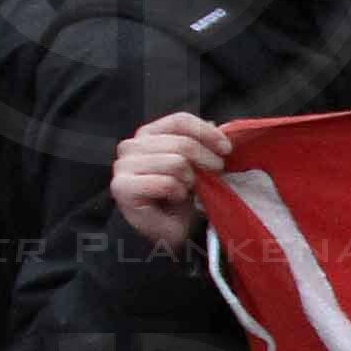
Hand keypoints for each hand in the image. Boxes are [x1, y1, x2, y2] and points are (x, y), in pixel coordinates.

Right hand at [111, 112, 233, 251]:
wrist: (168, 230)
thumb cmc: (180, 195)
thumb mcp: (195, 163)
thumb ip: (200, 142)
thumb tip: (216, 126)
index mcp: (147, 134)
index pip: (179, 120)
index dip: (206, 132)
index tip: (226, 149)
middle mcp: (131, 146)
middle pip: (181, 142)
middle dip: (206, 159)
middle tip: (216, 174)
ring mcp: (123, 166)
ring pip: (176, 162)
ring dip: (190, 179)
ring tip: (188, 189)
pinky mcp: (123, 188)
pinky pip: (166, 182)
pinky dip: (178, 192)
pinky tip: (175, 198)